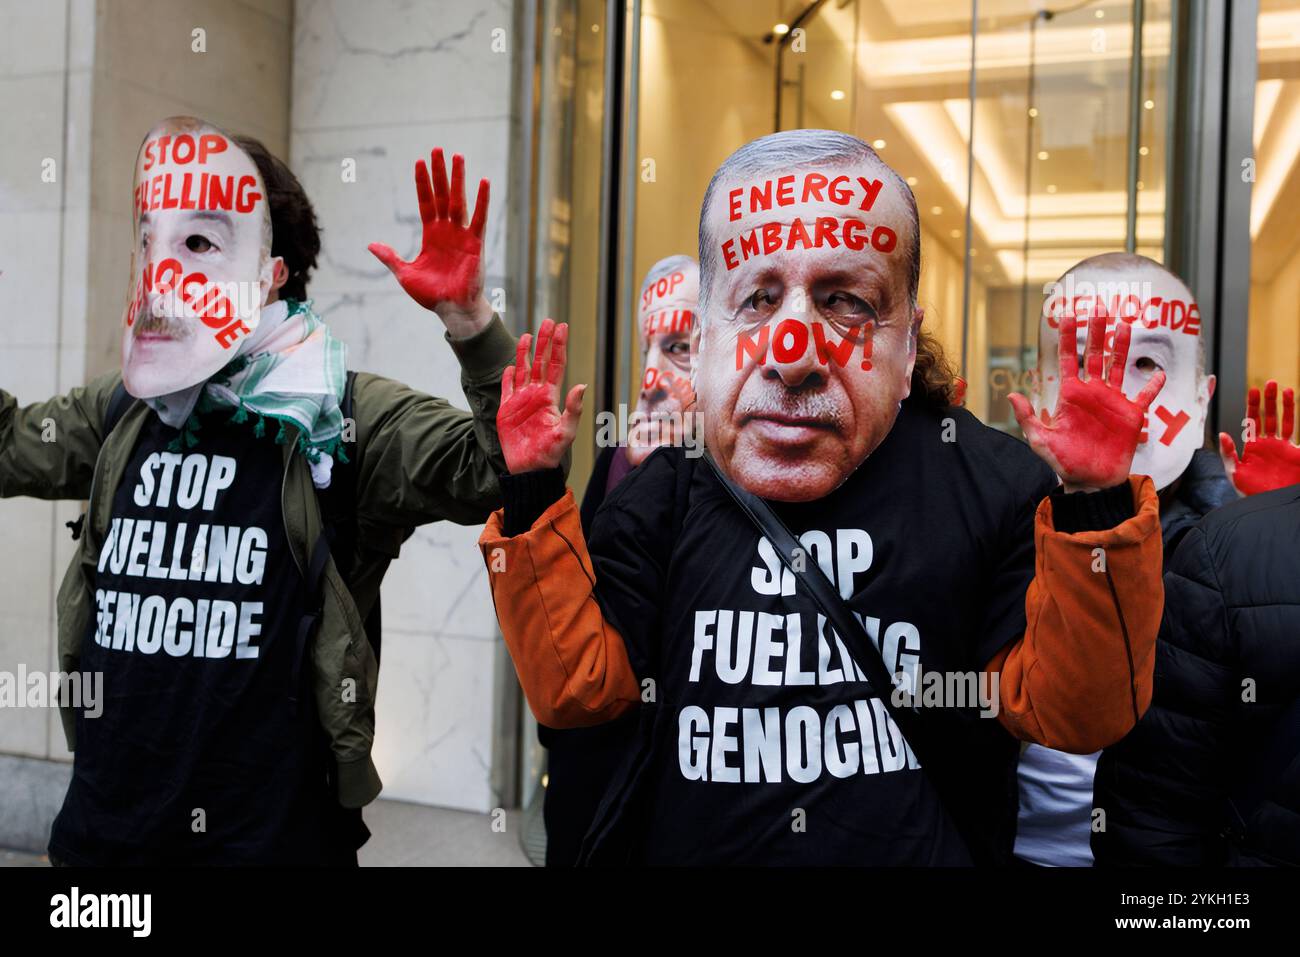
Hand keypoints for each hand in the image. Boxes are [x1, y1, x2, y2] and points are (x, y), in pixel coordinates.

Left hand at [369, 148, 490, 336]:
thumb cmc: (432, 295)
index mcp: (431, 235)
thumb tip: (371, 245)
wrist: (452, 309)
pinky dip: (482, 201)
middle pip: (441, 194)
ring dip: (458, 179)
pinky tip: (484, 182)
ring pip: (459, 200)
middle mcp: (447, 230)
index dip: (422, 182)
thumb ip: (390, 257)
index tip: (419, 162)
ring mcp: (462, 235)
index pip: (425, 202)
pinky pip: (479, 218)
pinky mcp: (475, 243)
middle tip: (437, 149)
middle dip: (439, 172)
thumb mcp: (405, 274)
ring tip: (458, 156)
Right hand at [499, 318, 584, 472]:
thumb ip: (574, 409)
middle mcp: (537, 394)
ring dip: (525, 352)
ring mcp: (521, 400)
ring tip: (528, 334)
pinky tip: (511, 364)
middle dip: (544, 341)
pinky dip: (508, 376)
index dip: (558, 346)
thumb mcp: (566, 432)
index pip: (555, 364)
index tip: (561, 327)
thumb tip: (582, 386)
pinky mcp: (506, 409)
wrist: (529, 469)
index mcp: (551, 396)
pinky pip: (507, 388)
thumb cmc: (550, 453)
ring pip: (523, 369)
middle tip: (548, 321)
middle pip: (540, 361)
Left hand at [1009, 310, 1164, 491]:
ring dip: (1121, 346)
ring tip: (1125, 323)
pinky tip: (1158, 373)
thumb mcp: (1041, 441)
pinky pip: (1144, 396)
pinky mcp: (1131, 415)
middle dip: (1096, 331)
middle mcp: (1092, 393)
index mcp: (1070, 395)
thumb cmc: (1063, 462)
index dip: (1067, 337)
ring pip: (1118, 366)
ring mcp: (1113, 401)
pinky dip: (1152, 385)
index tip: (1067, 314)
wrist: (1090, 482)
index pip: (1067, 359)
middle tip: (1099, 306)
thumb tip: (1012, 395)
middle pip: (1094, 355)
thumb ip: (1028, 418)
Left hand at [1218, 380, 1299, 495]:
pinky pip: (1295, 432)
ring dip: (1285, 405)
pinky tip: (1293, 401)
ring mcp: (1283, 447)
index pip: (1252, 421)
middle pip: (1269, 416)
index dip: (1253, 405)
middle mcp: (1268, 443)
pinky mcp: (1295, 453)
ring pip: (1285, 421)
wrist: (1270, 507)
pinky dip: (1294, 417)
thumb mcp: (1234, 473)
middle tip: (1270, 383)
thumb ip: (1228, 454)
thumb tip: (1222, 433)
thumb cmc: (1249, 492)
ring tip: (1285, 389)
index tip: (1253, 390)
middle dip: (1269, 400)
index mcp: (1252, 446)